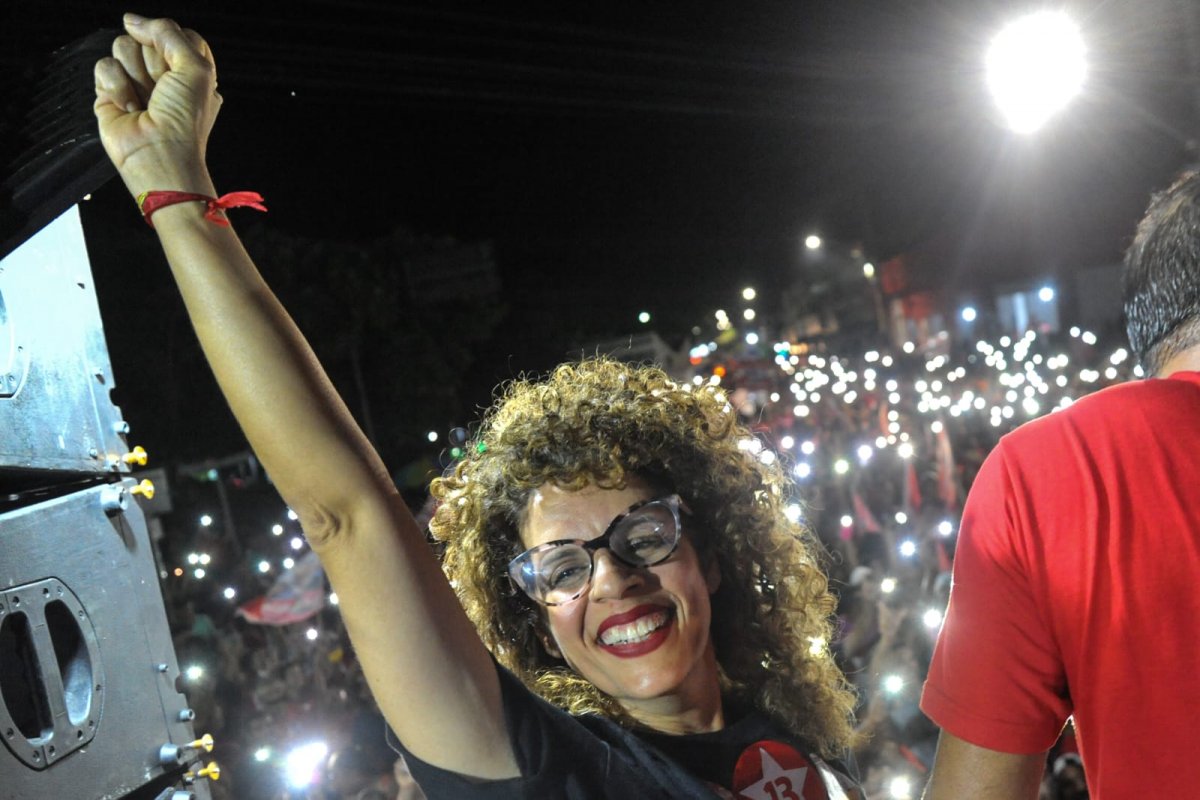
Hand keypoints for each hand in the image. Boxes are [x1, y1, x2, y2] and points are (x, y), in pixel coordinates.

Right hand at [93, 14, 219, 196]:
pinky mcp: (109, 92)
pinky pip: (103, 65)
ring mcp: (135, 82)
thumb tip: (132, 20)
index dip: (173, 45)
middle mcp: (162, 75)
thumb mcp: (196, 68)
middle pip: (146, 37)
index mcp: (189, 69)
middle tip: (162, 90)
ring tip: (145, 101)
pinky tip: (128, 107)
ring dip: (136, 76)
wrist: (160, 156)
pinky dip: (116, 86)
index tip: (178, 69)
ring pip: (122, 46)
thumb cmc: (185, 120)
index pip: (174, 33)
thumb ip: (169, 33)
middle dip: (154, 63)